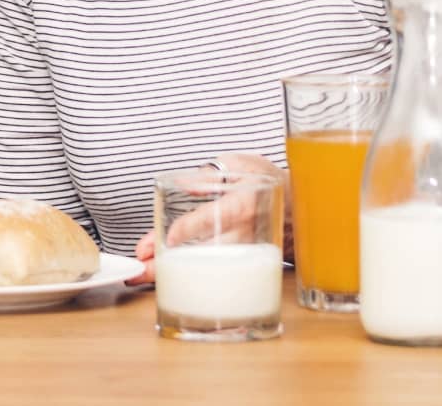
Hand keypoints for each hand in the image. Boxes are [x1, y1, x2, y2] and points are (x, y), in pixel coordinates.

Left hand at [127, 153, 291, 285]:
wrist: (303, 208)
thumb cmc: (269, 182)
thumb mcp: (245, 164)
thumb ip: (215, 170)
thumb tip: (187, 181)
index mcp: (244, 204)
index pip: (214, 218)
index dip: (190, 228)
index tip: (168, 238)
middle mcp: (245, 233)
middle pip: (205, 253)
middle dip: (172, 262)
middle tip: (141, 266)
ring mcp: (245, 253)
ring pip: (207, 269)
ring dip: (174, 274)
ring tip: (142, 276)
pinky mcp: (245, 265)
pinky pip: (215, 274)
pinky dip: (188, 277)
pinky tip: (164, 279)